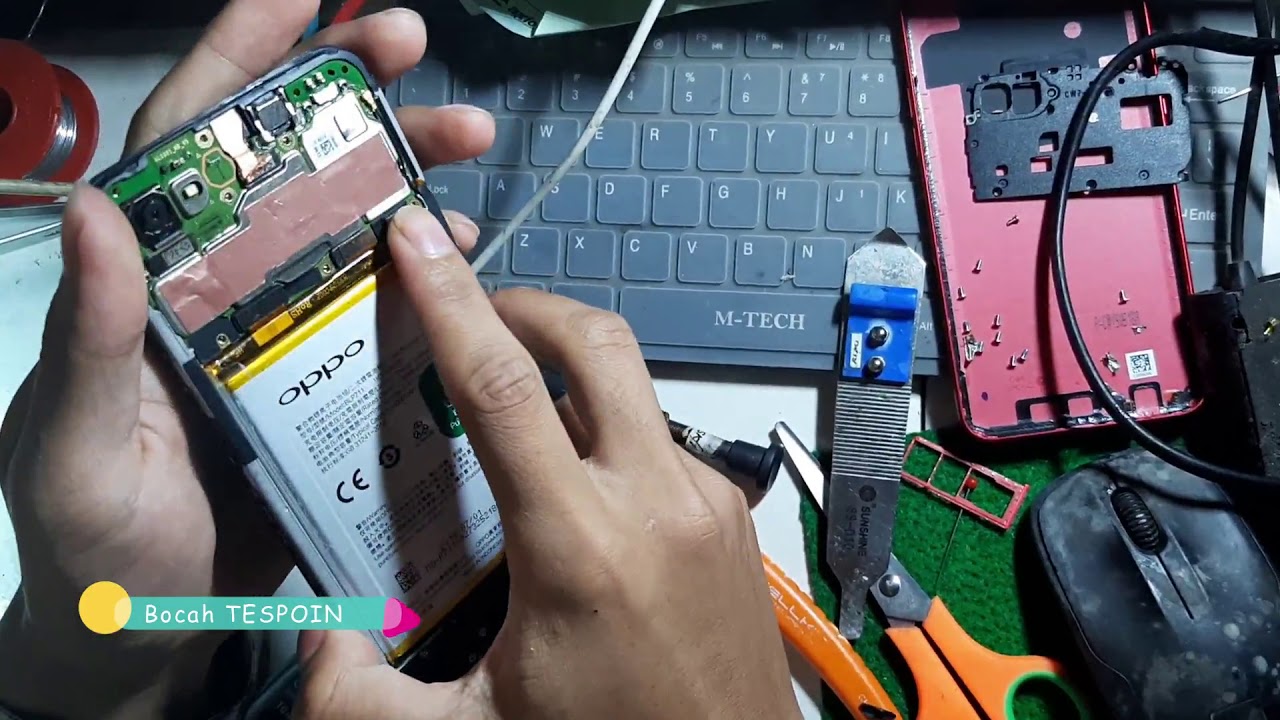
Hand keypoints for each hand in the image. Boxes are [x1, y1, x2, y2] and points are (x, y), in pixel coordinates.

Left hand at [0, 2, 493, 716]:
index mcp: (149, 279)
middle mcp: (218, 284)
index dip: (240, 57)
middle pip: (287, 162)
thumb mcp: (73, 440)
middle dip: (349, 91)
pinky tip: (465, 248)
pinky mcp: (328, 377)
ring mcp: (280, 327)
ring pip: (348, 220)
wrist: (148, 625)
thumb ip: (91, 333)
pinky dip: (428, 267)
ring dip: (408, 168)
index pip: (188, 145)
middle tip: (414, 47)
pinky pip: (386, 304)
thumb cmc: (93, 538)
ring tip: (471, 138)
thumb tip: (95, 208)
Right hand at [293, 208, 802, 719]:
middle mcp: (655, 503)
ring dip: (569, 373)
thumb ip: (358, 697)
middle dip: (525, 304)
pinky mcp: (733, 515)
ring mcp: (707, 501)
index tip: (419, 240)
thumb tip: (316, 630)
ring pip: (633, 387)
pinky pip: (661, 440)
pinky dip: (609, 433)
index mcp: (579, 548)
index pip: (502, 389)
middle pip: (594, 343)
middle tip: (474, 316)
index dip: (452, 301)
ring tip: (514, 410)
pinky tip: (577, 483)